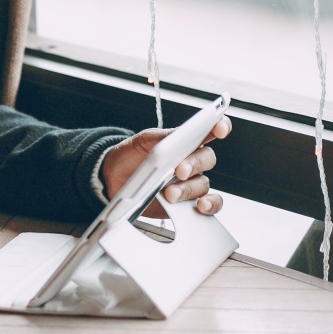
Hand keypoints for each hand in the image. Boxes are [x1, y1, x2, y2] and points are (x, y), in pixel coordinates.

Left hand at [101, 117, 230, 216]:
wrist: (113, 180)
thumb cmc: (130, 157)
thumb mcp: (142, 141)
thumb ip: (163, 137)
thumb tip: (181, 135)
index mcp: (183, 141)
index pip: (208, 130)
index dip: (219, 126)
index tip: (219, 127)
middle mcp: (192, 161)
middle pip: (207, 159)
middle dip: (194, 164)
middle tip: (179, 170)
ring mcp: (191, 182)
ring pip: (204, 184)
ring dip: (189, 189)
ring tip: (170, 194)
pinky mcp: (189, 202)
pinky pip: (210, 204)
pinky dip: (209, 205)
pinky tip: (198, 207)